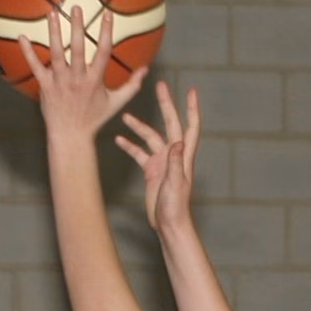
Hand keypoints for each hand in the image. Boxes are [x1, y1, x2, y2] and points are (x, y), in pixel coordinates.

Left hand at [34, 1, 147, 146]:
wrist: (71, 136)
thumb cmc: (94, 119)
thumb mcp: (117, 103)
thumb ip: (132, 85)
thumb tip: (146, 69)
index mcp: (95, 81)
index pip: (103, 53)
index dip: (106, 33)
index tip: (108, 14)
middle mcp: (77, 79)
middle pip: (78, 50)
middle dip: (78, 28)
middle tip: (76, 8)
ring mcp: (60, 82)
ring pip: (56, 54)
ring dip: (54, 34)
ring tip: (52, 14)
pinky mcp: (45, 86)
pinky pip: (35, 67)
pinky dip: (28, 53)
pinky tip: (22, 37)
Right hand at [113, 81, 202, 241]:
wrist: (168, 224)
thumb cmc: (175, 207)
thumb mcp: (175, 184)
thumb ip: (175, 162)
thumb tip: (176, 142)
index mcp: (183, 155)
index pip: (190, 127)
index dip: (191, 109)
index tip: (191, 91)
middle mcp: (173, 154)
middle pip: (170, 124)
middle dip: (165, 105)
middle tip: (159, 86)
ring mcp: (161, 162)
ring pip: (150, 137)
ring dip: (138, 127)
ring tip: (125, 117)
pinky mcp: (151, 170)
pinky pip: (139, 153)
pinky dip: (130, 146)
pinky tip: (118, 139)